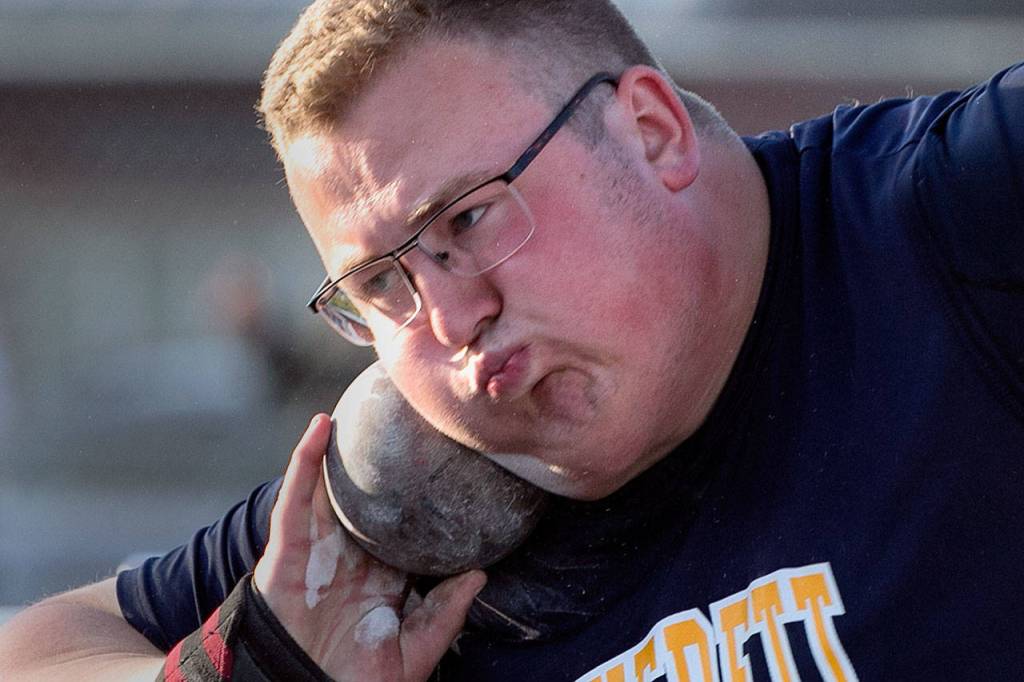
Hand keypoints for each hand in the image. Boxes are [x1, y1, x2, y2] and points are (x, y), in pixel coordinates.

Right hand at [253, 414, 485, 680]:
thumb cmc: (355, 680)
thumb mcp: (415, 649)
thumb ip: (445, 613)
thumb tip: (481, 574)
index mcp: (379, 572)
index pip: (400, 522)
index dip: (414, 493)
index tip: (442, 457)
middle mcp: (348, 552)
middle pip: (363, 496)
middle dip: (375, 460)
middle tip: (401, 418)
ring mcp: (317, 547)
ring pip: (327, 486)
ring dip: (336, 445)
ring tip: (356, 402)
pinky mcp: (288, 548)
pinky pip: (296, 497)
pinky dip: (305, 459)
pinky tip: (319, 427)